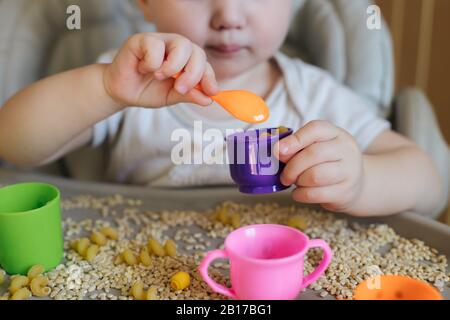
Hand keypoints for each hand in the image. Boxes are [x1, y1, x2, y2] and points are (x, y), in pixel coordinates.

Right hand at [103, 33, 218, 108]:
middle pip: (197, 51)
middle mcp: (176, 47)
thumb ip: (189, 96)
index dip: (209, 77)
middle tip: (180, 89)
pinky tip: (142, 68)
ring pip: (181, 44)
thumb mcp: (172, 97)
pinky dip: (152, 63)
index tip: (211, 92)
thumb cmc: (147, 90)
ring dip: (174, 66)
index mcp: (187, 60)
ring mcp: (161, 41)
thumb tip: (208, 99)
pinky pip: (156, 46)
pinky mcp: (142, 39)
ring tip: (159, 77)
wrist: (122, 92)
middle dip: (193, 73)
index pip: (205, 64)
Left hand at [275, 121, 364, 212]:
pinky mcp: (345, 192)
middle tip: (284, 176)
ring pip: (316, 175)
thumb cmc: (327, 162)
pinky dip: (301, 194)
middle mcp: (346, 150)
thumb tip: (277, 152)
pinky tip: (298, 193)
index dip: (294, 140)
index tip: (278, 151)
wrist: (355, 184)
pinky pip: (317, 194)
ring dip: (298, 181)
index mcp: (336, 134)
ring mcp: (349, 171)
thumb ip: (298, 146)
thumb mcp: (317, 148)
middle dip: (292, 166)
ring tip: (295, 182)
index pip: (315, 129)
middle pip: (314, 154)